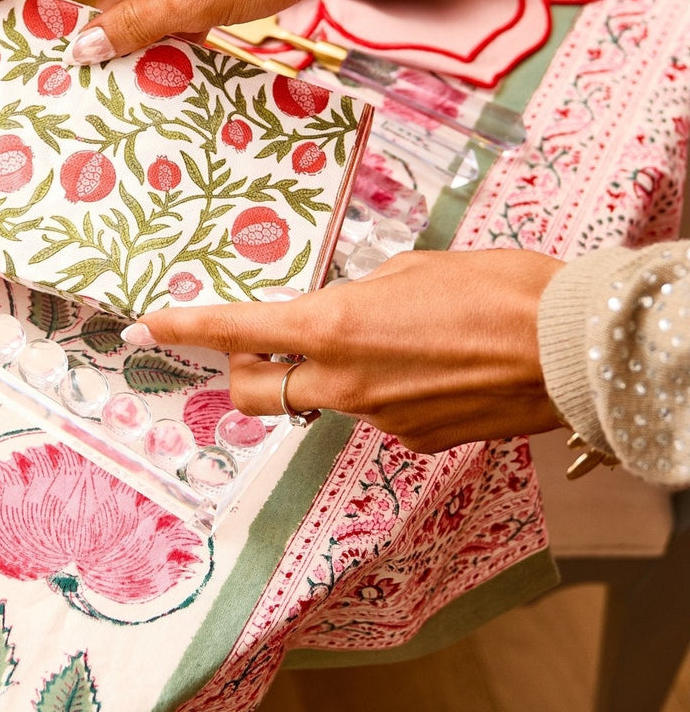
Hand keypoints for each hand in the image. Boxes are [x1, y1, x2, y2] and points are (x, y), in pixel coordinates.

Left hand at [126, 250, 564, 452]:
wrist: (568, 345)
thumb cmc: (495, 288)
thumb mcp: (410, 269)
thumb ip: (358, 295)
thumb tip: (341, 309)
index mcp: (333, 326)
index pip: (235, 329)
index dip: (183, 327)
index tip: (144, 326)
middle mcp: (344, 382)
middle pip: (256, 392)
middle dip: (242, 370)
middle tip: (254, 346)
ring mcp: (378, 420)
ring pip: (322, 401)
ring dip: (327, 376)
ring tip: (389, 340)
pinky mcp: (415, 442)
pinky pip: (375, 415)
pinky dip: (381, 392)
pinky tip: (427, 367)